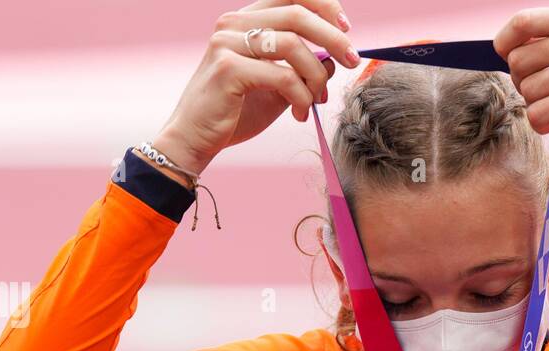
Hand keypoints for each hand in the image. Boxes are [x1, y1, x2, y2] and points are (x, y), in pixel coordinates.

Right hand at [152, 0, 360, 175]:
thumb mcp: (276, 86)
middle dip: (333, 38)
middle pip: (298, 14)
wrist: (196, 139)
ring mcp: (228, 44)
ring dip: (316, 77)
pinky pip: (283, 77)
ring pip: (294, 46)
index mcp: (244, 21)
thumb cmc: (235, 112)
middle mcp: (233, 24)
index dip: (324, 6)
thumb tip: (334, 58)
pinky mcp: (229, 69)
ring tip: (315, 101)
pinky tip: (299, 113)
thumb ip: (301, 68)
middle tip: (352, 60)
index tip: (346, 29)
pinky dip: (300, 97)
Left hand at [494, 7, 548, 174]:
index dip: (505, 43)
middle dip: (522, 83)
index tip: (507, 58)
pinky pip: (540, 113)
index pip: (524, 21)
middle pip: (519, 60)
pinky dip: (541, 124)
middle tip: (542, 93)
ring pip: (528, 90)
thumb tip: (512, 52)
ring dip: (535, 106)